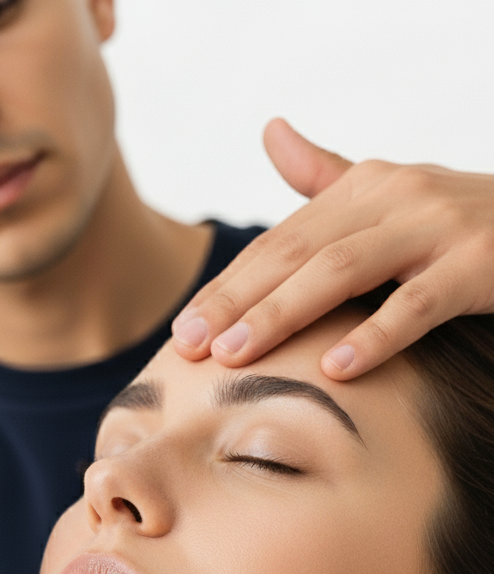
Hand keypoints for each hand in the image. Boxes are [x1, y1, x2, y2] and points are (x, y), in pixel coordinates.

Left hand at [172, 118, 493, 378]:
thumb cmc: (456, 223)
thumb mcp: (389, 197)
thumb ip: (325, 177)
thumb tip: (270, 132)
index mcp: (362, 187)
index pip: (277, 242)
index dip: (226, 287)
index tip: (182, 331)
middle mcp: (393, 197)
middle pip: (294, 253)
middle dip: (234, 302)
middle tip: (188, 346)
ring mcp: (436, 227)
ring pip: (341, 271)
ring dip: (281, 314)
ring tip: (234, 356)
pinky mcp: (478, 265)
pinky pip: (417, 304)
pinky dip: (374, 335)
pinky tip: (333, 368)